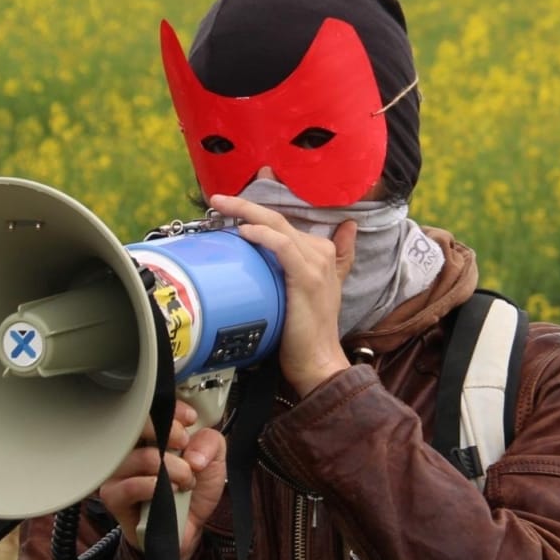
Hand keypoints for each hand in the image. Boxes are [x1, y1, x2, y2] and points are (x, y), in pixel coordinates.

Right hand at [96, 399, 226, 559]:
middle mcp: (130, 448)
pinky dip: (156, 487)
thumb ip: (210, 443)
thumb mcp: (214, 461)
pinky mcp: (113, 495)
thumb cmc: (193, 493)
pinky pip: (131, 485)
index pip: (150, 408)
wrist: (188, 531)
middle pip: (137, 425)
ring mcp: (119, 471)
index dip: (171, 409)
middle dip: (170, 433)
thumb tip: (192, 450)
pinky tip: (169, 492)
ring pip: (142, 457)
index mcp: (150, 433)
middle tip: (185, 448)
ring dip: (172, 469)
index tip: (190, 420)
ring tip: (185, 481)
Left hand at [208, 192, 354, 397]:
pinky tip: (244, 232)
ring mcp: (315, 264)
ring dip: (246, 212)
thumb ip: (331, 260)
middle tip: (217, 198)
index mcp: (320, 251)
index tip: (229, 205)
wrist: (317, 361)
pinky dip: (263, 235)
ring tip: (221, 206)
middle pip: (277, 218)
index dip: (255, 211)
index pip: (282, 222)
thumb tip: (342, 231)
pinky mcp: (306, 278)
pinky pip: (282, 247)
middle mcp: (320, 252)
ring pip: (277, 226)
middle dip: (245, 204)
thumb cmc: (306, 331)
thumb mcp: (317, 291)